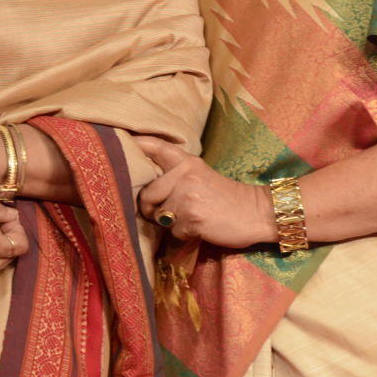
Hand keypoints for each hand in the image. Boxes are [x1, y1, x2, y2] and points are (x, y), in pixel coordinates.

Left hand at [137, 142, 276, 248]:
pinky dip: (184, 235)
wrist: (257, 213)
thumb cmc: (227, 197)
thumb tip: (144, 187)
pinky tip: (200, 227)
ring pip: (160, 215)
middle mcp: (185, 175)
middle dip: (149, 209)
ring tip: (190, 218)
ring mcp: (188, 196)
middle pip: (147, 194)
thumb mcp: (202, 175)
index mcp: (187, 162)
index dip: (135, 145)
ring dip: (171, 223)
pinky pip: (174, 232)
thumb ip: (176, 175)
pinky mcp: (193, 217)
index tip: (119, 141)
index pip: (156, 147)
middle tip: (164, 213)